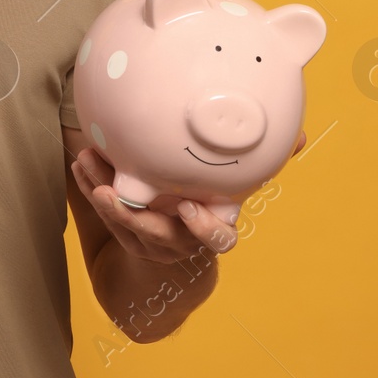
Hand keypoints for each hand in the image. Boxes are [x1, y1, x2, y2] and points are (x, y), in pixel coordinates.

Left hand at [68, 127, 307, 263]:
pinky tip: (79, 163)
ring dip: (100, 194)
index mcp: (214, 226)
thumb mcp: (238, 182)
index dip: (203, 229)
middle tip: (110, 191)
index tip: (187, 206)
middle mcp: (182, 239)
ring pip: (122, 223)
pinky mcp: (125, 233)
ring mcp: (152, 240)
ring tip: (86, 161)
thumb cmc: (214, 197)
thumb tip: (298, 137)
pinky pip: (103, 213)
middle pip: (156, 235)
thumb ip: (262, 161)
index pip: (217, 240)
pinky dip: (88, 187)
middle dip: (132, 216)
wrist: (181, 232)